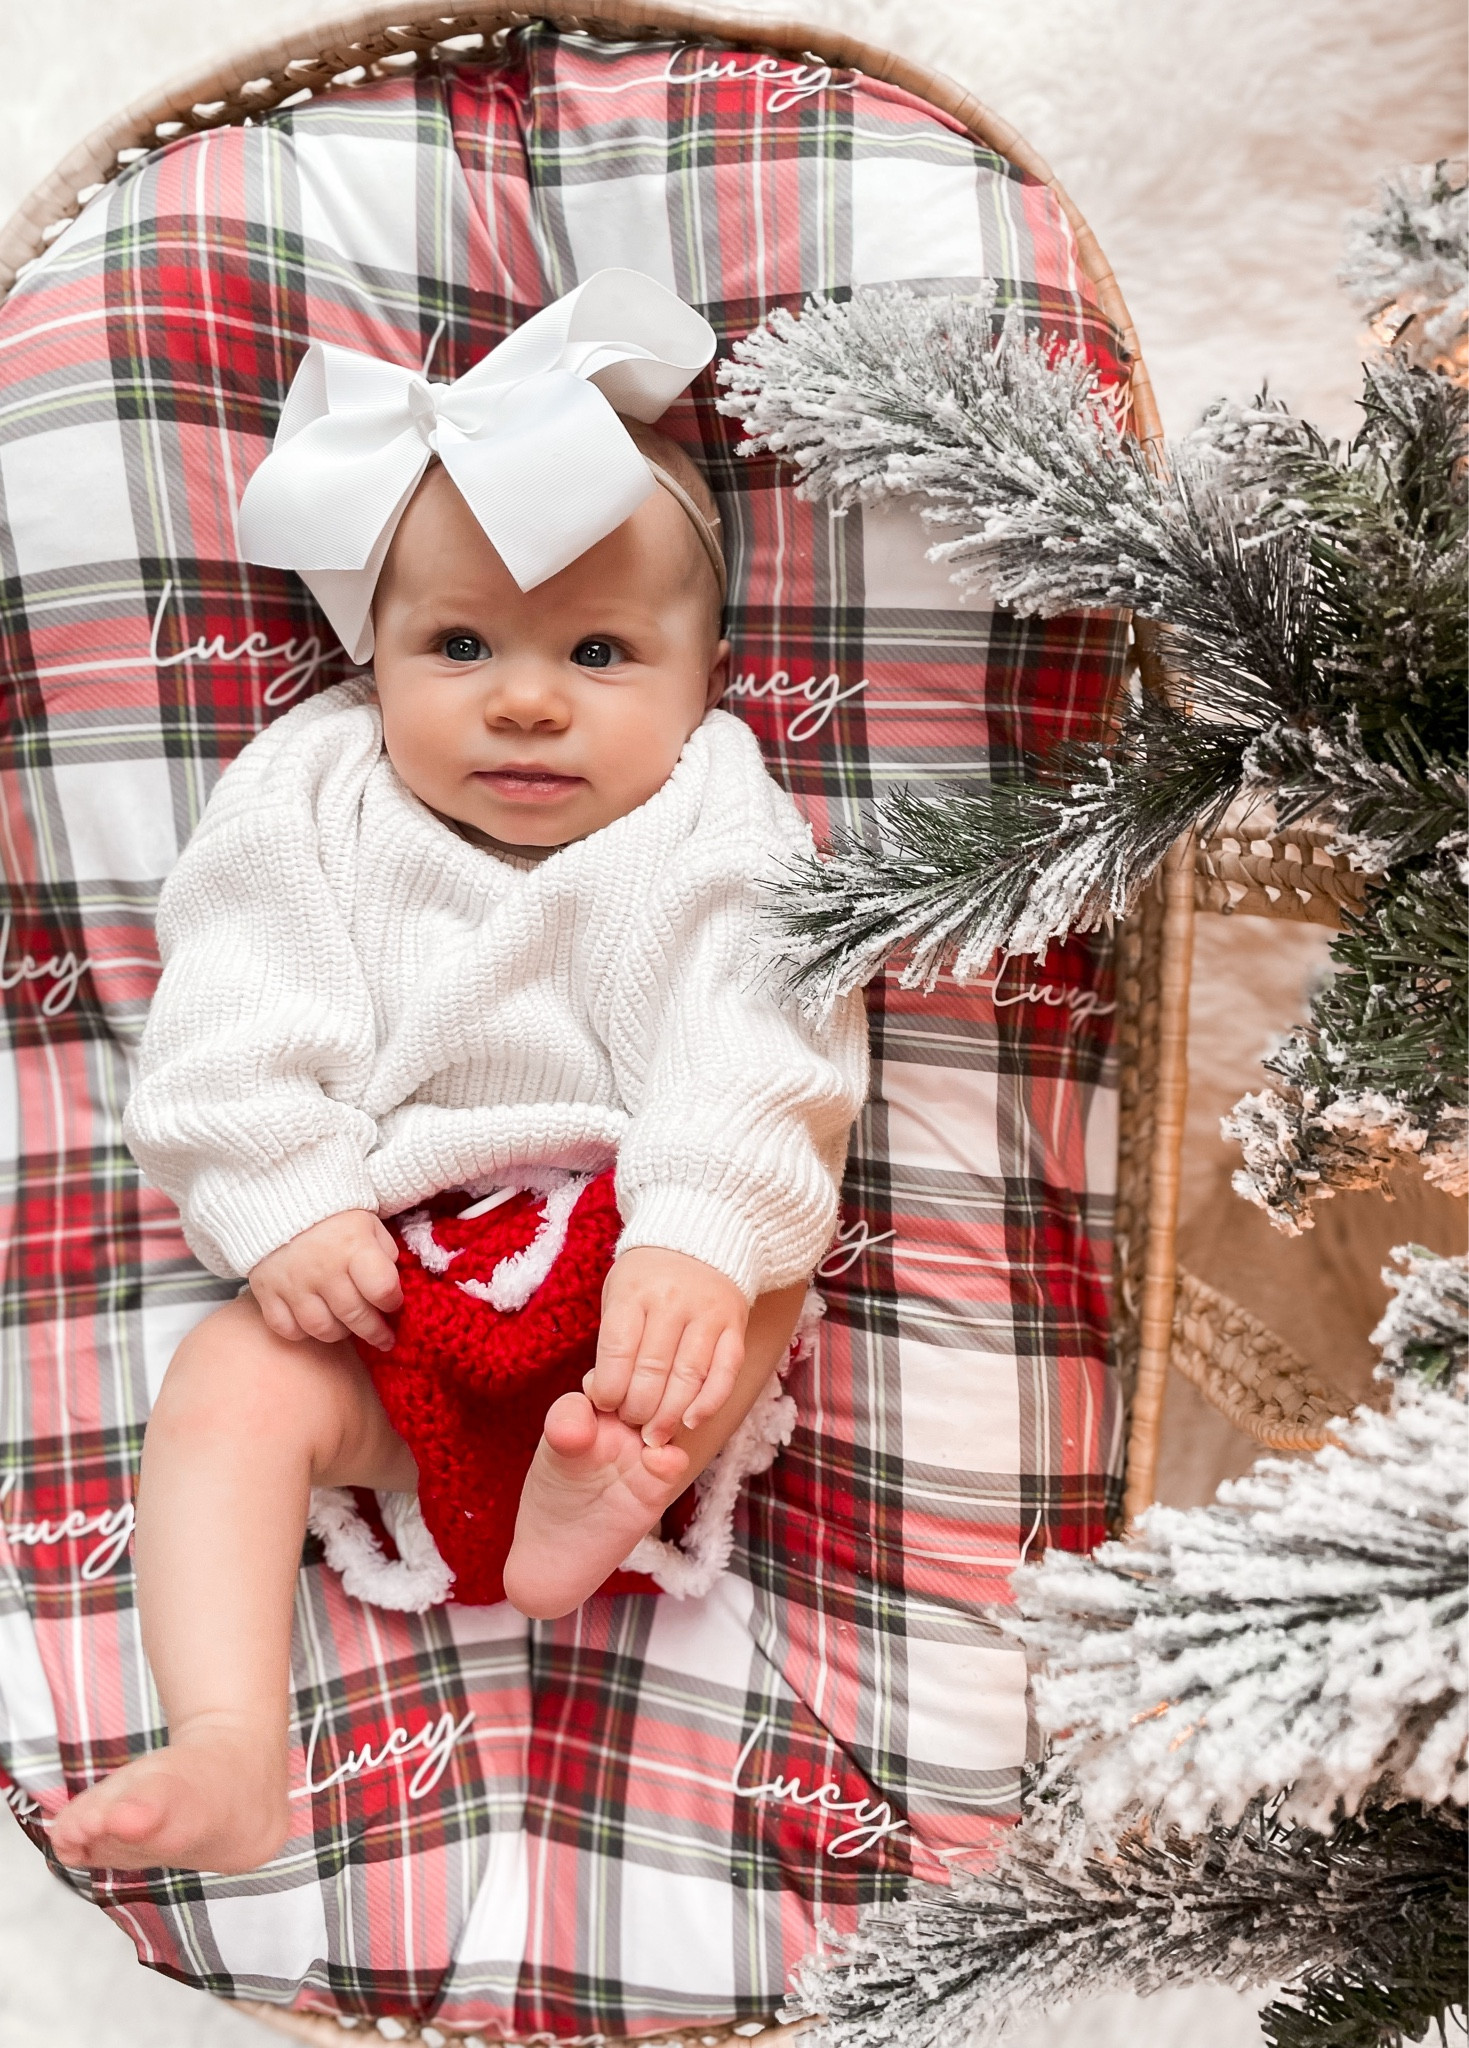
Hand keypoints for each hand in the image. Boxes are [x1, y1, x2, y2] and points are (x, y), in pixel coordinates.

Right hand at [248, 1210, 401, 1350]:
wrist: (277, 1196)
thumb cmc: (332, 1212)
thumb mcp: (368, 1222)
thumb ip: (384, 1252)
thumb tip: (391, 1285)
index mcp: (353, 1247)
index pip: (382, 1290)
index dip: (393, 1302)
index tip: (393, 1303)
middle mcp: (323, 1270)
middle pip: (355, 1316)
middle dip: (375, 1331)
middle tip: (384, 1337)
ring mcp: (293, 1284)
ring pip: (322, 1329)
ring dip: (340, 1333)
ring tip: (347, 1327)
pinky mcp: (266, 1292)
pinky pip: (286, 1328)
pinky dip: (301, 1332)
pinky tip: (312, 1322)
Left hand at [585, 1248, 747, 1446]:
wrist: (698, 1239)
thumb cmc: (647, 1278)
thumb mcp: (617, 1294)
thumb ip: (612, 1342)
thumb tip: (604, 1394)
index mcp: (634, 1293)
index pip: (618, 1352)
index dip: (609, 1390)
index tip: (606, 1405)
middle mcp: (672, 1302)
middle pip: (653, 1370)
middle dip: (638, 1409)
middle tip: (632, 1425)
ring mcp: (707, 1314)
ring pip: (689, 1376)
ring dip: (670, 1415)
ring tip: (656, 1434)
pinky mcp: (734, 1326)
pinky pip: (725, 1372)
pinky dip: (709, 1402)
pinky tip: (691, 1421)